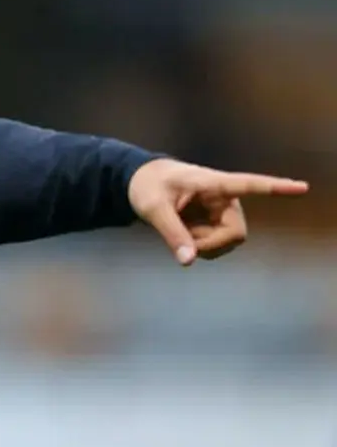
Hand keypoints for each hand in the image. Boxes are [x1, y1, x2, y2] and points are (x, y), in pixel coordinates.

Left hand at [127, 158, 308, 265]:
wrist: (143, 184)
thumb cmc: (148, 188)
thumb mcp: (153, 209)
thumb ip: (172, 234)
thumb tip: (188, 262)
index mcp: (213, 184)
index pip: (249, 185)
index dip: (276, 188)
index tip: (302, 188)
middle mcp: (225, 199)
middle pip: (236, 234)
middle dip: (211, 245)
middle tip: (184, 244)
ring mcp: (222, 213)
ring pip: (226, 244)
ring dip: (202, 245)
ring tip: (179, 228)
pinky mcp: (216, 224)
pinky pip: (215, 247)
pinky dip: (197, 247)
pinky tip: (183, 232)